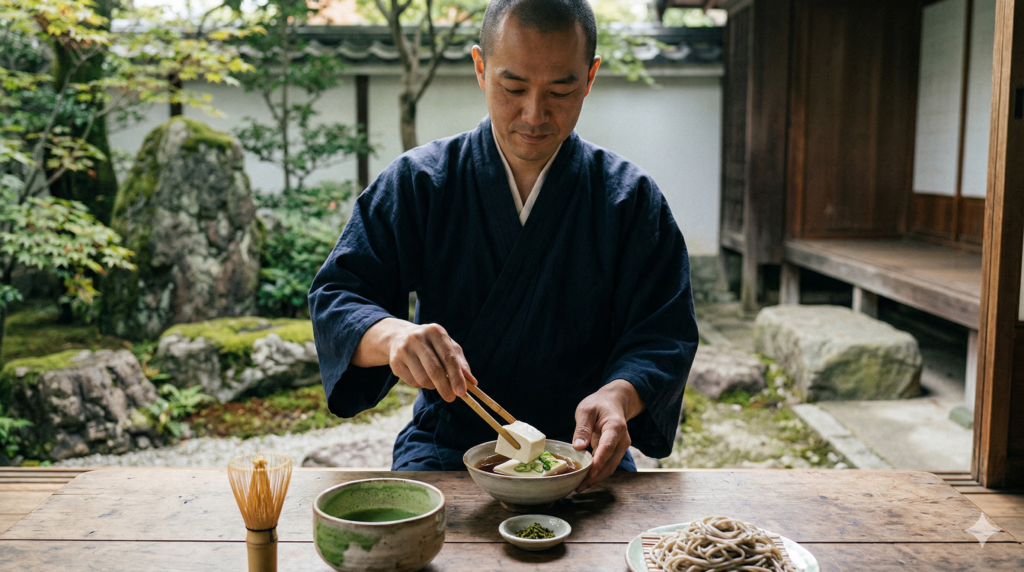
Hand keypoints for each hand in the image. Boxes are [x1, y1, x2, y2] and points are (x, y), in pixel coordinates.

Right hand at [352, 318, 476, 401]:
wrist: (399, 337)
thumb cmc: (431, 344)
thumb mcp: (447, 346)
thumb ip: (460, 362)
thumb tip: (472, 382)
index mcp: (435, 331)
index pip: (448, 357)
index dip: (456, 376)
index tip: (462, 392)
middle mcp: (418, 338)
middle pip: (435, 370)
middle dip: (445, 387)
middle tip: (451, 398)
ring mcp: (404, 350)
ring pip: (423, 379)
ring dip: (433, 386)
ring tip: (436, 382)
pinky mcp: (395, 362)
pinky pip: (413, 383)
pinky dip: (422, 385)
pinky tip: (422, 377)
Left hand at [572, 380, 644, 492]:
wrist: (613, 402)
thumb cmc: (598, 404)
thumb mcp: (586, 410)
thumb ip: (582, 428)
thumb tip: (578, 447)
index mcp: (615, 427)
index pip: (607, 448)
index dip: (598, 463)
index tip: (588, 475)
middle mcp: (622, 439)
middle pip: (610, 463)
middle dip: (595, 477)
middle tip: (578, 487)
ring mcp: (621, 447)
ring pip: (610, 467)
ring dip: (596, 478)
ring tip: (579, 486)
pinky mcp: (616, 451)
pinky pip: (608, 465)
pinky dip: (597, 473)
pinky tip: (585, 478)